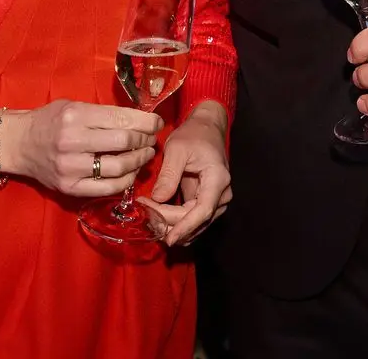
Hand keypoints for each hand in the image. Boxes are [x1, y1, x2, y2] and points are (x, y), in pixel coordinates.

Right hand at [7, 99, 161, 197]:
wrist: (18, 143)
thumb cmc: (49, 120)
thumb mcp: (73, 106)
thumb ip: (103, 113)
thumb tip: (139, 119)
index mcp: (75, 116)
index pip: (121, 118)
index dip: (146, 121)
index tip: (157, 122)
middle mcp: (73, 141)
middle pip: (124, 143)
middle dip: (144, 140)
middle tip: (151, 139)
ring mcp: (71, 167)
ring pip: (119, 168)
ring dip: (139, 161)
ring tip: (145, 154)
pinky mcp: (70, 187)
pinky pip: (107, 188)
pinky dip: (125, 180)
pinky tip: (131, 172)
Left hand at [139, 101, 231, 247]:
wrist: (206, 128)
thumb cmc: (193, 134)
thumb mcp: (177, 148)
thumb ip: (168, 175)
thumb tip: (157, 199)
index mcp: (217, 179)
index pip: (203, 211)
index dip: (185, 227)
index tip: (168, 238)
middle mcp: (222, 194)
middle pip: (197, 219)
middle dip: (170, 223)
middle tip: (145, 215)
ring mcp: (216, 200)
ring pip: (195, 224)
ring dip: (172, 226)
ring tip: (149, 219)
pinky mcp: (206, 201)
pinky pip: (193, 219)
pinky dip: (176, 222)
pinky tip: (158, 219)